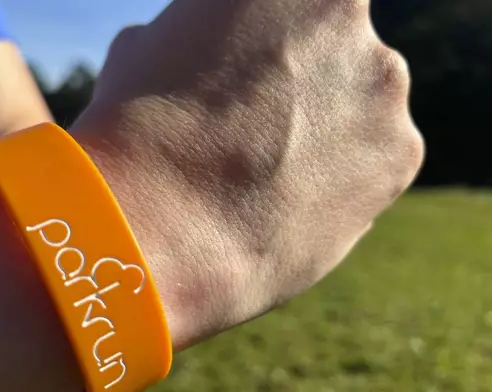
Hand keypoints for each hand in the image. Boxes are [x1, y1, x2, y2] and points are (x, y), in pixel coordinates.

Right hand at [72, 0, 423, 348]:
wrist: (160, 225)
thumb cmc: (138, 128)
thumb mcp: (148, 48)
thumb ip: (201, 39)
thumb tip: (204, 52)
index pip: (295, 8)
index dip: (266, 39)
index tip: (247, 65)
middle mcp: (352, 20)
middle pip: (333, 44)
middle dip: (300, 76)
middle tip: (253, 121)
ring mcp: (385, 88)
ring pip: (358, 100)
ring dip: (324, 124)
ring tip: (268, 168)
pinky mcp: (400, 156)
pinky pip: (374, 154)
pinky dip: (342, 171)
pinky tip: (293, 195)